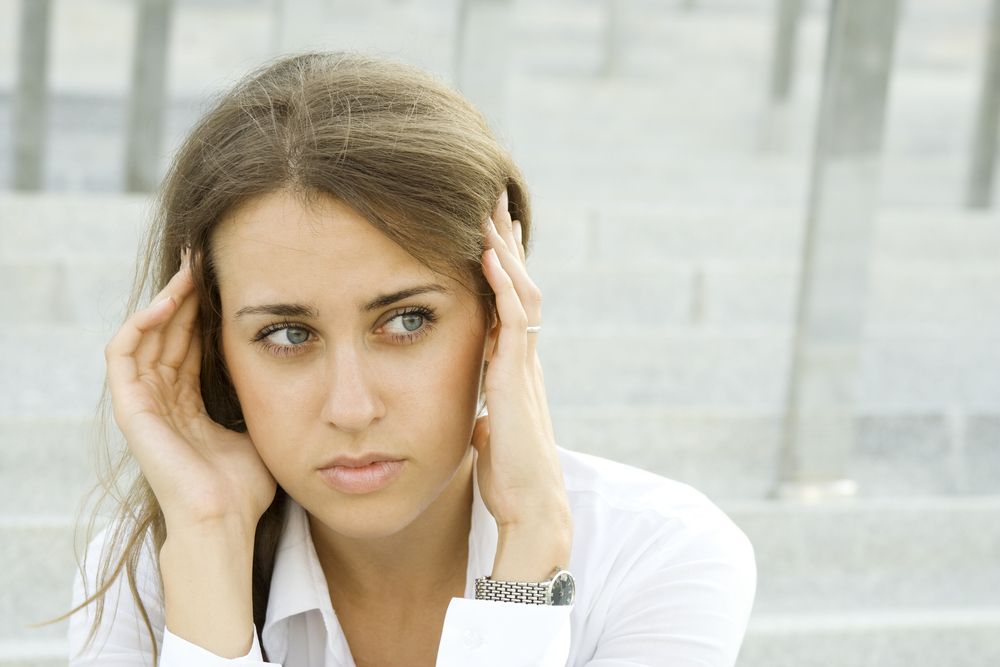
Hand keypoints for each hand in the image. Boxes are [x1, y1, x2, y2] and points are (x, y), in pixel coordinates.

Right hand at [104, 249, 276, 532]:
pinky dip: (139, 325)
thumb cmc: (245, 487)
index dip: (204, 309)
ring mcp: (144, 404)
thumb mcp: (259, 427)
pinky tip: (165, 303)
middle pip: (168, 332)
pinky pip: (123, 355)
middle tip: (206, 257)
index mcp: (188, 404)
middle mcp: (163, 400)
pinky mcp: (130, 410)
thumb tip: (295, 366)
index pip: (191, 343)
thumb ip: (261, 398)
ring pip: (146, 335)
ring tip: (190, 271)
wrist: (226, 521)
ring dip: (165, 300)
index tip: (228, 276)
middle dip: (186, 294)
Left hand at [473, 190, 571, 539]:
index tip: (491, 233)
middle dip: (507, 243)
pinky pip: (513, 320)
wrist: (532, 509)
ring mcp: (524, 366)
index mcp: (515, 368)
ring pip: (521, 293)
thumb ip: (487, 413)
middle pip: (519, 286)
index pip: (511, 305)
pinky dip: (503, 285)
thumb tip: (477, 416)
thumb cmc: (509, 478)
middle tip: (495, 200)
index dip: (503, 267)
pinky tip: (490, 255)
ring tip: (491, 211)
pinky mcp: (517, 379)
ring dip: (505, 251)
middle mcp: (524, 359)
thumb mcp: (491, 433)